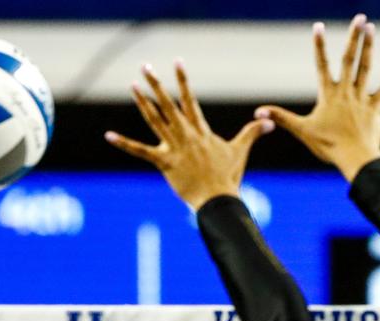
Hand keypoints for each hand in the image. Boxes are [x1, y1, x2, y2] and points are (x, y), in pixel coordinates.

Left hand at [106, 60, 272, 210]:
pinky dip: (123, 144)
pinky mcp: (164, 163)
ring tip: (133, 86)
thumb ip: (252, 133)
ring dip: (143, 103)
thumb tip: (271, 121)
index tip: (177, 63)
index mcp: (201, 131)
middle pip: (169, 104)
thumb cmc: (228, 177)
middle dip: (156, 84)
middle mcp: (186, 134)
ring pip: (154, 120)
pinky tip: (108, 135)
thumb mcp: (240, 151)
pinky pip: (140, 151)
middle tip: (145, 67)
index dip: (182, 81)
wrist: (218, 199)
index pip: (189, 100)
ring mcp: (174, 148)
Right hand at [257, 14, 379, 181]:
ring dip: (369, 47)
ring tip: (371, 28)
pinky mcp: (376, 107)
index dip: (319, 46)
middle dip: (354, 37)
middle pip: (349, 59)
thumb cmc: (328, 146)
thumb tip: (258, 111)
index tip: (318, 27)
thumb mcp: (302, 131)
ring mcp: (362, 97)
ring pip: (366, 67)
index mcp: (328, 95)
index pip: (322, 65)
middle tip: (359, 18)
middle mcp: (346, 91)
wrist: (355, 158)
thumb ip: (281, 117)